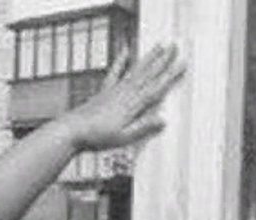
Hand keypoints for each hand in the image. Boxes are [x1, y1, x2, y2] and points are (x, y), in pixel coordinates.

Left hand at [62, 44, 185, 151]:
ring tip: (159, 46)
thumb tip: (163, 120)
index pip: (156, 88)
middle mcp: (125, 93)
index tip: (181, 64)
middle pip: (148, 74)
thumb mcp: (124, 137)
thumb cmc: (97, 136)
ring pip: (136, 70)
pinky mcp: (105, 91)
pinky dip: (121, 60)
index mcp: (132, 105)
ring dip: (148, 58)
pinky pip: (115, 72)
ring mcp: (115, 90)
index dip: (170, 76)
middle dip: (163, 60)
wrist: (73, 130)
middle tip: (174, 47)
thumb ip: (144, 127)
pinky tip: (126, 50)